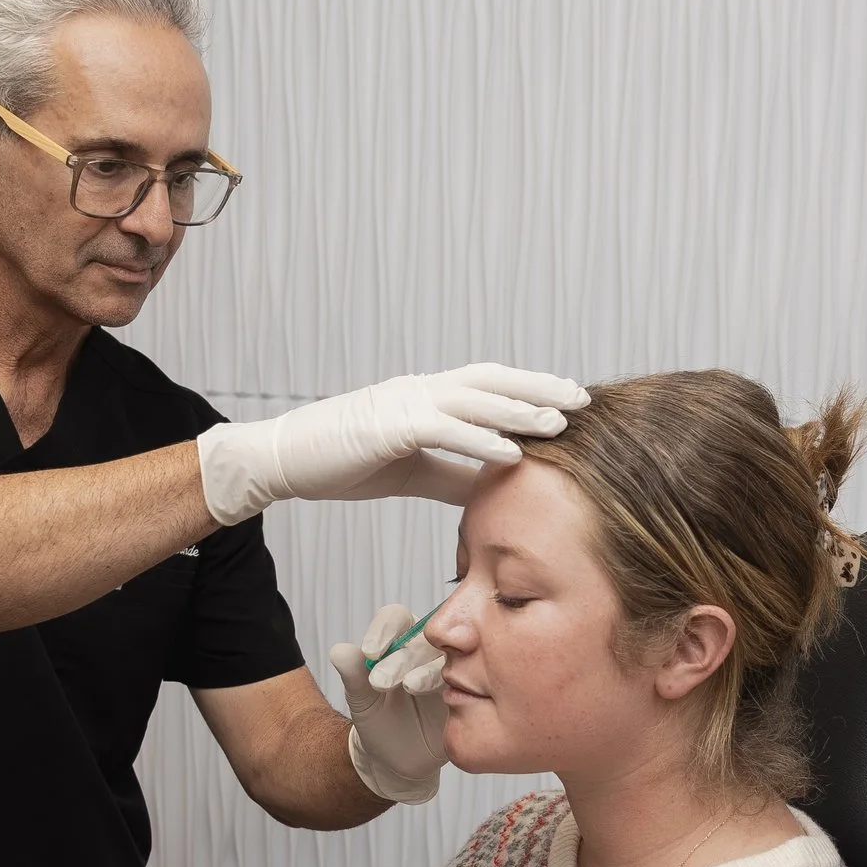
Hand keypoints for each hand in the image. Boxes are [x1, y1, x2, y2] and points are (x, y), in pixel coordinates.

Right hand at [195, 364, 589, 524]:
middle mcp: (420, 391)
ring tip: (561, 423)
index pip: (489, 387)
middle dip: (539, 389)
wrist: (282, 461)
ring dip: (520, 410)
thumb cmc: (341, 463)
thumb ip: (452, 473)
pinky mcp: (388, 426)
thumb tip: (495, 485)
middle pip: (492, 381)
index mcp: (425, 398)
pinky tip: (513, 452)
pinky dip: (481, 440)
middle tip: (584, 399)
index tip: (568, 401)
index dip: (529, 391)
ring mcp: (404, 404)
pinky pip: (445, 430)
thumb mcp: (410, 469)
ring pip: (475, 400)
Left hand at [329, 603, 450, 804]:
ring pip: (446, 660)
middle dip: (401, 657)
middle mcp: (427, 651)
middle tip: (380, 682)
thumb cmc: (379, 722)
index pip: (395, 618)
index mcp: (400, 641)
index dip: (384, 629)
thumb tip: (339, 651)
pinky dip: (457, 688)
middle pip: (422, 638)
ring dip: (426, 671)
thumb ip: (353, 675)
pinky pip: (471, 685)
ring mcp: (452, 671)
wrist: (398, 759)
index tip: (370, 652)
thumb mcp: (362, 701)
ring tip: (409, 686)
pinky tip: (445, 699)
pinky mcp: (468, 694)